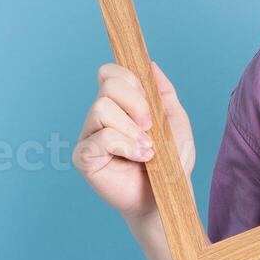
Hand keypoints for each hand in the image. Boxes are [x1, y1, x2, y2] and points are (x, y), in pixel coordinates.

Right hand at [73, 60, 195, 227]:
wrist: (169, 194)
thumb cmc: (171, 161)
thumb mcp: (175, 120)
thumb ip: (163, 92)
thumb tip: (149, 65)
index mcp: (119, 106)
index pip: (109, 73)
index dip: (130, 80)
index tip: (149, 103)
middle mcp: (99, 117)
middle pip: (107, 86)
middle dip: (136, 104)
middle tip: (150, 127)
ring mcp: (89, 136)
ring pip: (101, 108)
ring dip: (132, 129)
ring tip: (147, 148)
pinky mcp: (84, 157)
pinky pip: (100, 138)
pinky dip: (126, 145)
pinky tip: (140, 157)